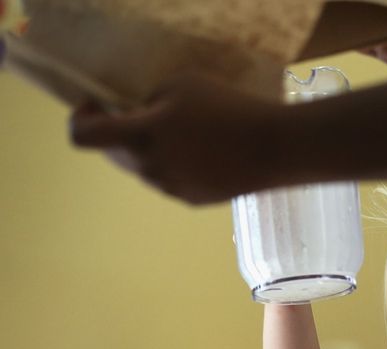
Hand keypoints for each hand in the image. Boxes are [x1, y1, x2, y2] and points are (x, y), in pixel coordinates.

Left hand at [69, 74, 286, 204]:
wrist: (277, 148)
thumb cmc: (230, 108)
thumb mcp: (182, 83)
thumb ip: (152, 99)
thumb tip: (146, 114)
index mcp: (139, 137)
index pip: (83, 137)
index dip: (81, 120)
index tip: (98, 106)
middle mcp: (148, 168)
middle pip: (113, 155)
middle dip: (119, 135)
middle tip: (147, 117)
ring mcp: (171, 188)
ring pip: (144, 169)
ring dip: (150, 152)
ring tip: (184, 136)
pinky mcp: (194, 200)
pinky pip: (171, 181)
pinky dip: (176, 166)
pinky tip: (206, 154)